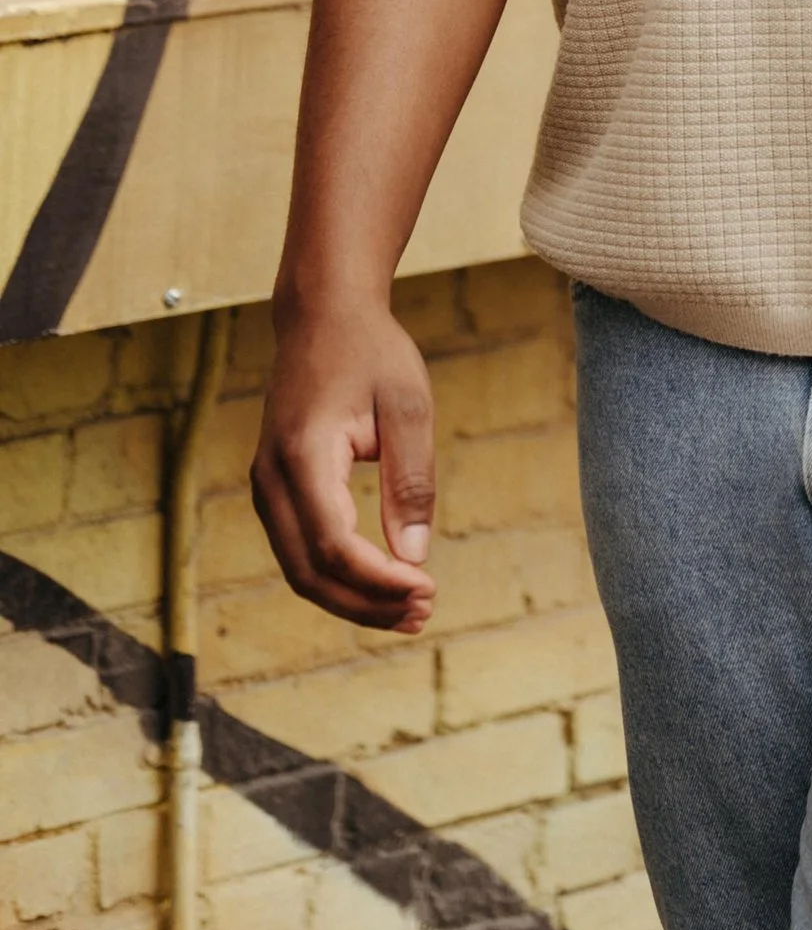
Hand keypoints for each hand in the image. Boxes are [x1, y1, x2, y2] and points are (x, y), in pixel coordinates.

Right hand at [251, 294, 438, 633]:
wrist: (323, 315)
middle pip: (310, 572)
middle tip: (423, 614)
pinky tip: (381, 582)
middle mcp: (271, 478)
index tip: (428, 588)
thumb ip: (410, 481)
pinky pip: (298, 550)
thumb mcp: (407, 407)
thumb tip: (413, 559)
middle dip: (366, 604)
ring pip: (299, 570)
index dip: (379, 580)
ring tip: (409, 610)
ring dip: (352, 598)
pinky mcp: (274, 489)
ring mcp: (265, 486)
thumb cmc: (371, 353)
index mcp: (303, 454)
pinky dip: (337, 576)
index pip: (334, 544)